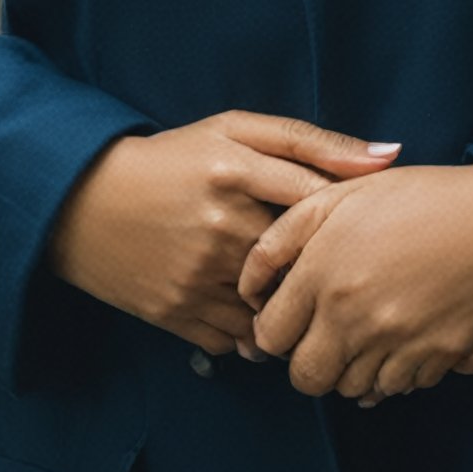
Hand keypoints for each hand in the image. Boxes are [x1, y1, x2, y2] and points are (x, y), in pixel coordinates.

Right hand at [45, 110, 401, 356]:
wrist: (82, 202)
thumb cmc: (171, 158)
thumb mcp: (235, 130)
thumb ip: (311, 141)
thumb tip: (390, 155)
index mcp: (236, 170)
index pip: (322, 203)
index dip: (352, 220)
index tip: (363, 227)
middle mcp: (219, 226)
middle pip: (304, 262)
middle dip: (329, 269)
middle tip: (345, 269)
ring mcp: (197, 277)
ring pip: (277, 309)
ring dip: (295, 306)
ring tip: (307, 295)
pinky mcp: (177, 315)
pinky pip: (241, 341)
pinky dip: (258, 333)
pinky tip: (263, 313)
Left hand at [237, 161, 472, 403]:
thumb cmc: (431, 197)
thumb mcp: (347, 193)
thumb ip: (286, 235)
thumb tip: (251, 284)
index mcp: (327, 273)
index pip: (269, 335)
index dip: (274, 327)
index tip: (291, 314)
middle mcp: (357, 319)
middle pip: (306, 378)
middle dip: (309, 360)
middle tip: (328, 330)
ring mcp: (400, 349)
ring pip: (352, 389)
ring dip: (354, 365)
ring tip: (375, 323)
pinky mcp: (438, 367)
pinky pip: (400, 387)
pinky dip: (397, 369)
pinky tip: (411, 330)